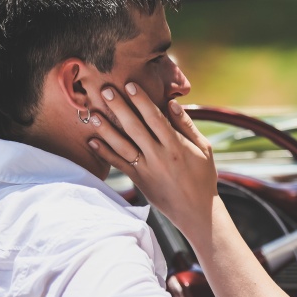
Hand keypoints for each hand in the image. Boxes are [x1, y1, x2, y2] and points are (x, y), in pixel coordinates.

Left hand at [87, 82, 217, 233]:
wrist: (196, 211)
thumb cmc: (203, 177)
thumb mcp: (203, 149)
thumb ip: (187, 126)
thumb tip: (171, 103)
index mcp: (176, 145)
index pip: (156, 118)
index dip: (142, 101)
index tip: (130, 84)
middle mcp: (159, 156)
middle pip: (135, 127)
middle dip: (120, 107)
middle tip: (105, 89)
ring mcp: (147, 169)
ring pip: (123, 145)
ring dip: (107, 129)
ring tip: (93, 113)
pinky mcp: (139, 181)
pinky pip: (119, 165)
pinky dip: (105, 153)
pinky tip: (92, 141)